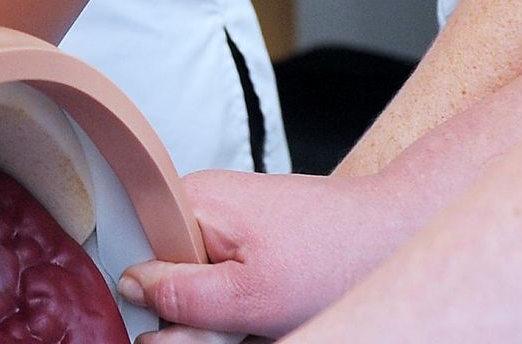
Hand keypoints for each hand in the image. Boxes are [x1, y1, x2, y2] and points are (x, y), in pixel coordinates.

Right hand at [120, 170, 404, 339]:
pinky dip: (244, 299)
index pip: (136, 254)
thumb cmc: (332, 257)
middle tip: (240, 325)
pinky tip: (273, 304)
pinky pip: (225, 272)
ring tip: (265, 313)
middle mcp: (202, 197)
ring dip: (223, 310)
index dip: (154, 301)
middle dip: (196, 311)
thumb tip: (129, 288)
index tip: (189, 324)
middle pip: (168, 271)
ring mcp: (227, 211)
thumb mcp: (249, 296)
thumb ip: (182, 295)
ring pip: (199, 278)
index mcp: (190, 200)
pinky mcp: (250, 227)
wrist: (393, 232)